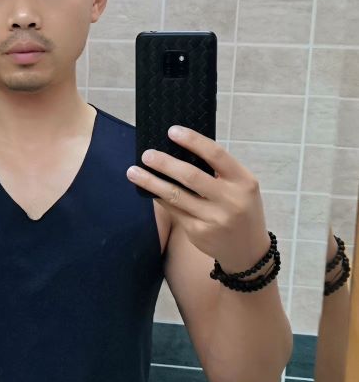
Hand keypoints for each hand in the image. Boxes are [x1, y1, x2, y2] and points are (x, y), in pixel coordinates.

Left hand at [126, 126, 269, 272]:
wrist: (248, 250)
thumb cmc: (240, 208)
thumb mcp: (241, 187)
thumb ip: (219, 171)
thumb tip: (178, 150)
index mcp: (244, 181)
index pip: (216, 154)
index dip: (193, 141)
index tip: (172, 131)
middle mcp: (230, 200)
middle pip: (191, 176)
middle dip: (164, 163)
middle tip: (146, 154)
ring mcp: (213, 219)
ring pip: (175, 196)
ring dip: (151, 182)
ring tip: (133, 172)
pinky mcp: (198, 232)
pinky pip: (173, 210)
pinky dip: (159, 198)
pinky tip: (148, 190)